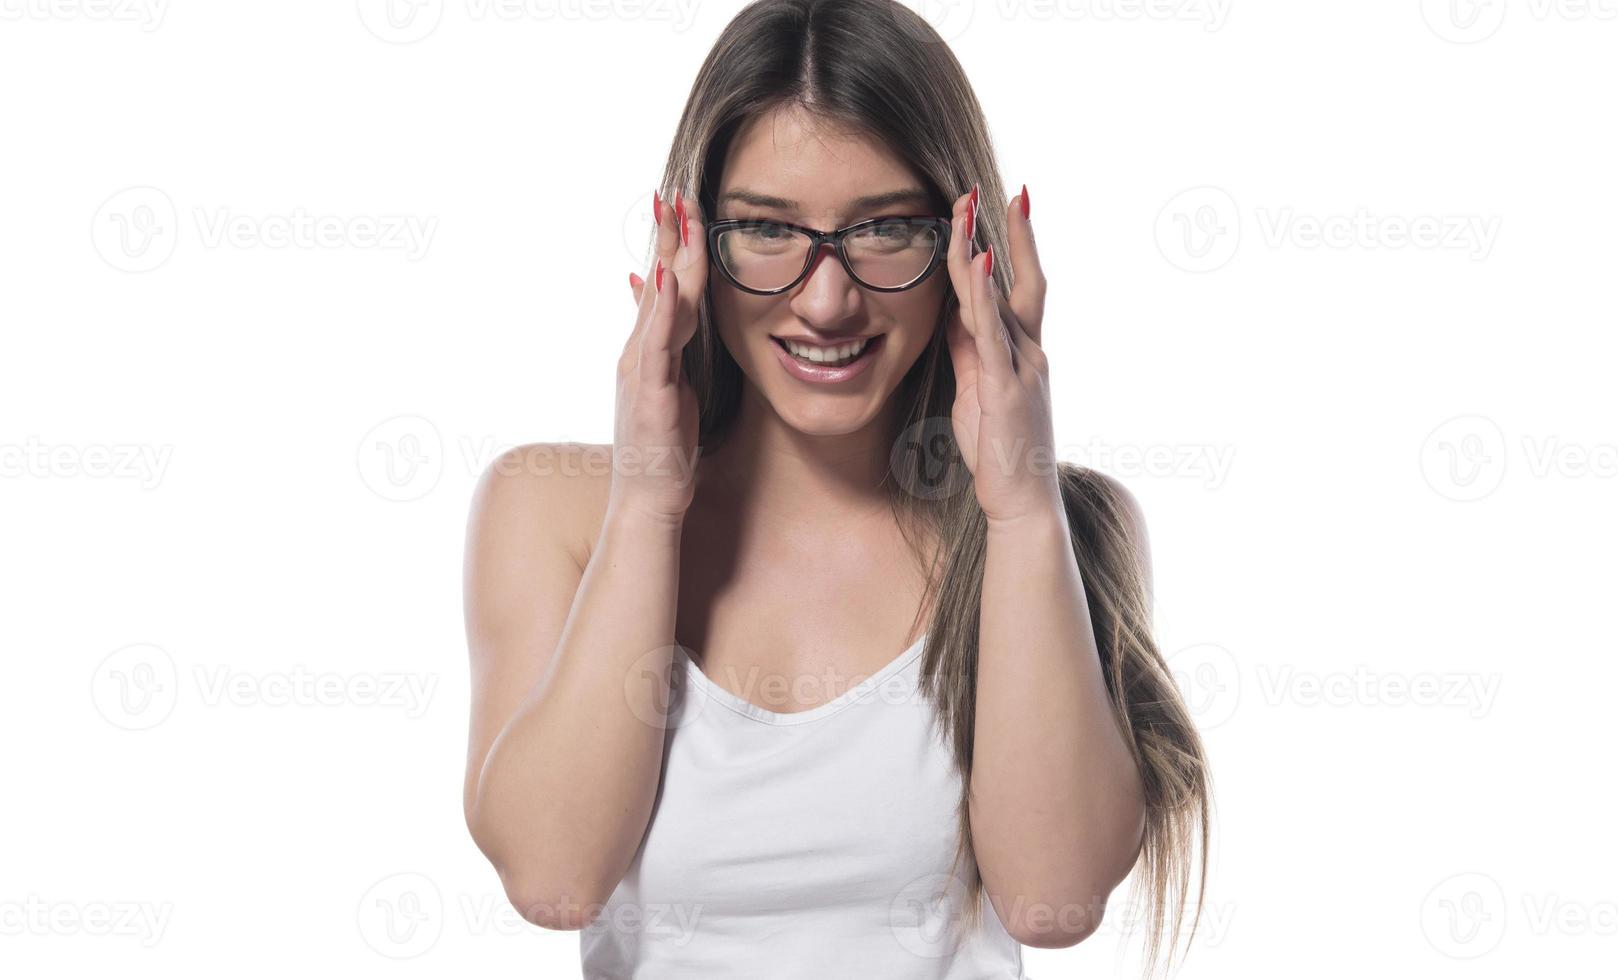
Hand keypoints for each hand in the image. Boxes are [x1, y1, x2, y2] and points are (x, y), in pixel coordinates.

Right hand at [610, 189, 708, 522]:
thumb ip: (669, 351)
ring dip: (669, 257)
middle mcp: (639, 353)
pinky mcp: (650, 392)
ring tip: (675, 216)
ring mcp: (641, 370)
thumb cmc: (662, 453)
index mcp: (649, 352)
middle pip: (660, 283)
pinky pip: (657, 342)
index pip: (665, 288)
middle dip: (668, 236)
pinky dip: (663, 307)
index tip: (680, 207)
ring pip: (660, 303)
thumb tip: (670, 318)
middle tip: (674, 191)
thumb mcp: (670, 390)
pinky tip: (670, 277)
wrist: (646, 502)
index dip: (673, 247)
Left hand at [942, 185, 1062, 525]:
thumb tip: (953, 312)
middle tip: (985, 189)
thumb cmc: (998, 450)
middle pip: (1020, 279)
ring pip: (1001, 297)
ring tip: (969, 208)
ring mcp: (1022, 367)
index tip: (994, 205)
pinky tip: (974, 264)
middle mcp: (1030, 351)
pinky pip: (993, 334)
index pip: (1013, 287)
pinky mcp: (1007, 387)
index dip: (1004, 246)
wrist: (1021, 500)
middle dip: (1005, 232)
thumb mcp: (975, 388)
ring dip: (982, 250)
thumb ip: (968, 349)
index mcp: (1022, 351)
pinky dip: (982, 297)